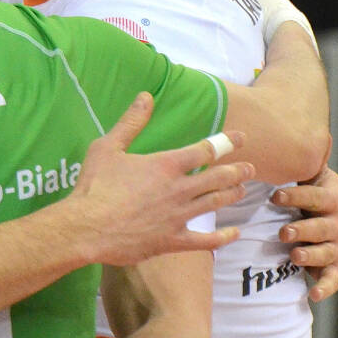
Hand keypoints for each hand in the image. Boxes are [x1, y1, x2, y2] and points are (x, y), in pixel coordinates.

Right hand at [63, 93, 249, 265]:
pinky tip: (234, 234)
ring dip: (232, 194)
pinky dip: (223, 237)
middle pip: (218, 178)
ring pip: (215, 203)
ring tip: (242, 189)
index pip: (205, 150)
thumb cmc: (94, 185)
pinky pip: (206, 240)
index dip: (226, 143)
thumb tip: (146, 97)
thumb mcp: (107, 147)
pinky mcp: (173, 240)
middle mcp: (179, 189)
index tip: (241, 138)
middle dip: (237, 171)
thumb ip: (130, 123)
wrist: (87, 227)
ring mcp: (179, 216)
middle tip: (250, 167)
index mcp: (165, 165)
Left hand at [274, 165, 337, 301]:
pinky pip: (332, 278)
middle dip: (304, 228)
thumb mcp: (305, 174)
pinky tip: (312, 294)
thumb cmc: (307, 192)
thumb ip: (288, 162)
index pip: (316, 195)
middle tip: (284, 231)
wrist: (334, 214)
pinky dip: (324, 287)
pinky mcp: (335, 265)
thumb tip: (253, 134)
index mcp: (331, 196)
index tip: (276, 195)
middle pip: (322, 226)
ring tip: (294, 254)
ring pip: (328, 251)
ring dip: (311, 254)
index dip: (297, 195)